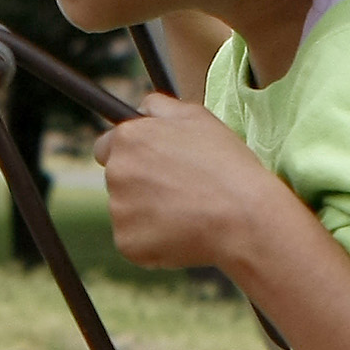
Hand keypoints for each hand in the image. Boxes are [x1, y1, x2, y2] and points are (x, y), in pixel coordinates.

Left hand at [89, 93, 305, 274]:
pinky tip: (183, 234)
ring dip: (148, 214)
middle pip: (118, 180)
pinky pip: (135, 242)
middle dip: (140, 185)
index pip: (107, 146)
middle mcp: (116, 172)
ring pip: (127, 212)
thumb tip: (140, 109)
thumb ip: (159, 107)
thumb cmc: (226, 165)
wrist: (242, 217)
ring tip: (187, 213)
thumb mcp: (197, 117)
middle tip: (179, 191)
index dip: (131, 156)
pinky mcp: (127, 243)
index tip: (151, 166)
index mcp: (129, 138)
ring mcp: (119, 210)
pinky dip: (154, 242)